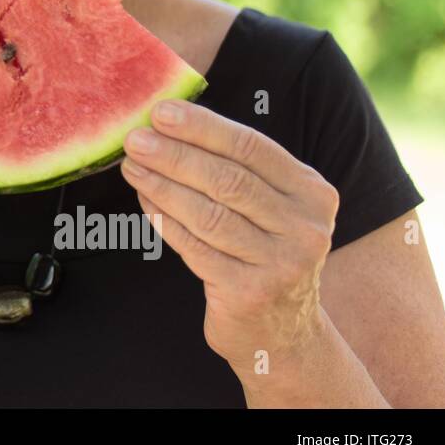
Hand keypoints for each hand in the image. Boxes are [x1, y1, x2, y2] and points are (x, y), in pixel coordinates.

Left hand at [119, 99, 339, 374]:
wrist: (282, 332)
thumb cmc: (264, 252)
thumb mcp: (272, 208)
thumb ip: (237, 169)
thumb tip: (170, 125)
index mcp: (313, 193)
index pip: (252, 148)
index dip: (204, 127)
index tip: (162, 111)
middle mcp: (305, 227)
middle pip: (229, 180)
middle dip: (175, 155)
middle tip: (135, 138)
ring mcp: (281, 263)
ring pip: (209, 213)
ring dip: (163, 186)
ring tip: (131, 166)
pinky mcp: (249, 292)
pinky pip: (195, 247)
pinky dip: (164, 221)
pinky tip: (144, 201)